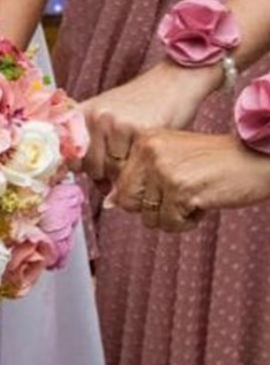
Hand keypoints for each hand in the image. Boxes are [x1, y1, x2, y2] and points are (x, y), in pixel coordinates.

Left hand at [81, 61, 220, 182]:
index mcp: (81, 113)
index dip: (82, 168)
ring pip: (110, 169)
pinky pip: (130, 165)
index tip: (93, 170)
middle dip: (104, 172)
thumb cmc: (138, 105)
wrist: (172, 81)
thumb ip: (90, 142)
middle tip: (120, 162)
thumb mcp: (105, 115)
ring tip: (133, 156)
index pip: (68, 156)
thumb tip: (85, 179)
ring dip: (122, 172)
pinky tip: (145, 151)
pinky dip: (138, 166)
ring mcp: (114, 123)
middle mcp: (94, 117)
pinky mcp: (136, 130)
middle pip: (90, 166)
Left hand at [112, 130, 269, 232]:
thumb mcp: (171, 159)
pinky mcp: (180, 189)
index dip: (141, 196)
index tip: (165, 188)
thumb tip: (109, 205)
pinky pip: (170, 224)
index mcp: (144, 141)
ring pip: (149, 217)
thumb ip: (139, 178)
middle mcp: (149, 152)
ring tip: (194, 196)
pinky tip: (203, 202)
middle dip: (153, 208)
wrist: (256, 158)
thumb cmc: (214, 161)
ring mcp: (163, 170)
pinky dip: (188, 221)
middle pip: (128, 202)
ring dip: (172, 216)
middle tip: (180, 195)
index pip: (119, 185)